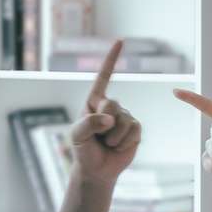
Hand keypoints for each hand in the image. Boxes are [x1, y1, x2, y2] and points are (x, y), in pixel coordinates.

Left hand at [69, 40, 140, 186]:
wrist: (97, 170)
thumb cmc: (83, 150)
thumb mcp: (76, 136)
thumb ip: (88, 123)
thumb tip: (109, 118)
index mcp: (94, 101)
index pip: (104, 77)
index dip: (112, 59)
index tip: (121, 41)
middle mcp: (110, 106)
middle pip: (112, 105)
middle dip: (103, 124)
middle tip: (98, 137)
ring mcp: (124, 116)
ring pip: (123, 120)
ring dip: (113, 138)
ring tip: (107, 144)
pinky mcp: (135, 130)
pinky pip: (133, 130)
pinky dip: (124, 142)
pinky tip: (118, 147)